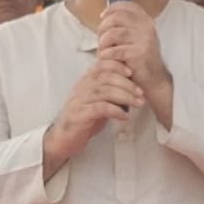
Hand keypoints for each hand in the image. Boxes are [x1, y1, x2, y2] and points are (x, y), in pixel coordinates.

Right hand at [42, 59, 143, 178]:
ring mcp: (80, 101)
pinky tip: (125, 116)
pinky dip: (116, 111)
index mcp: (85, 81)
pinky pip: (101, 108)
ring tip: (137, 104)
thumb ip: (109, 92)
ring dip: (125, 97)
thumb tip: (131, 88)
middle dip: (127, 84)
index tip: (132, 73)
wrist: (63, 138)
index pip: (101, 65)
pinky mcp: (81, 115)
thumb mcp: (97, 101)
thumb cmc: (83, 119)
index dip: (118, 66)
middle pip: (106, 78)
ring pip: (105, 91)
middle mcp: (82, 88)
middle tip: (140, 93)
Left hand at [96, 1, 169, 97]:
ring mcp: (144, 39)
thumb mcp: (135, 37)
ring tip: (103, 51)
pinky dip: (106, 55)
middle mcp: (147, 27)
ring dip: (103, 43)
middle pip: (116, 18)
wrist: (154, 79)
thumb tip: (103, 15)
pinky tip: (106, 59)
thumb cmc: (139, 59)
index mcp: (145, 20)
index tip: (103, 17)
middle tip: (101, 40)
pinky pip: (115, 51)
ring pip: (113, 34)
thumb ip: (124, 25)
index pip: (126, 6)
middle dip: (103, 28)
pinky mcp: (140, 53)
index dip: (111, 9)